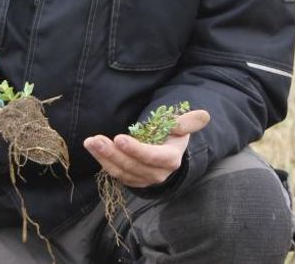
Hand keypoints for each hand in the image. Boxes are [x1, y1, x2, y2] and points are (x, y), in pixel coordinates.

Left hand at [83, 109, 210, 187]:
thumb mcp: (181, 126)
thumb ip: (188, 121)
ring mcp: (143, 179)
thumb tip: (204, 115)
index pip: (153, 157)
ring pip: (121, 171)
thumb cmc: (173, 135)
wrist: (167, 151)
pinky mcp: (132, 180)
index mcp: (170, 159)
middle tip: (96, 140)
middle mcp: (157, 173)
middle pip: (132, 166)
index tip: (119, 138)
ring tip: (90, 142)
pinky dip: (103, 161)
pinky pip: (116, 173)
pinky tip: (93, 148)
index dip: (136, 150)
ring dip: (104, 157)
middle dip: (112, 153)